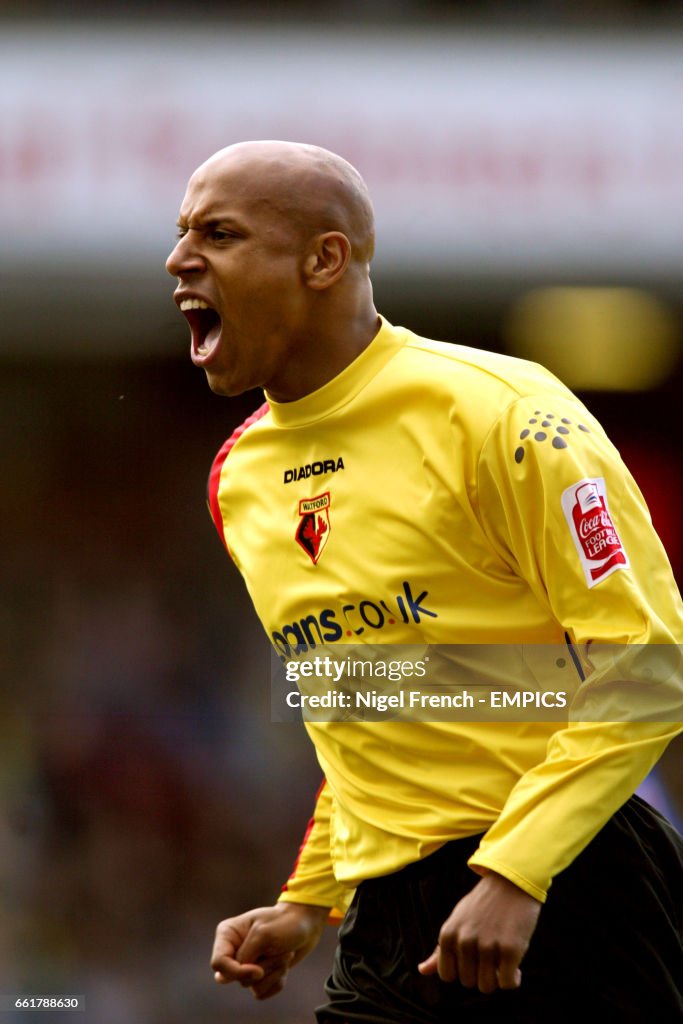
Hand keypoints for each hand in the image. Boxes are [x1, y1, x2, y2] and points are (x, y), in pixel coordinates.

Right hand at [211, 902, 329, 999]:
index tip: (258, 970)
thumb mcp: (263, 933)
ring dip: (274, 971)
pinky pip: (261, 992)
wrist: (305, 925)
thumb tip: (243, 978)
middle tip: (280, 952)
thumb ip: (246, 956)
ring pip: (251, 986)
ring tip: (285, 954)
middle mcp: (232, 951)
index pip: (218, 964)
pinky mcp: (258, 977)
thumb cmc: (284, 922)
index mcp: (227, 934)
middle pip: (235, 977)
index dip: (236, 971)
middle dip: (262, 968)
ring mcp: (245, 965)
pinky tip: (284, 965)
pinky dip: (277, 980)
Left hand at [418, 871, 541, 993]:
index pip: (447, 975)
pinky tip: (515, 966)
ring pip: (487, 987)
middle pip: (468, 982)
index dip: (461, 970)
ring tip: (501, 961)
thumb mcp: (457, 922)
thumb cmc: (482, 905)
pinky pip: (507, 983)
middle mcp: (464, 941)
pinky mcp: (510, 949)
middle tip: (490, 957)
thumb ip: (440, 949)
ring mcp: (487, 945)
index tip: (472, 959)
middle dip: (480, 974)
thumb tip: (422, 970)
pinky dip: (513, 980)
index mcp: (447, 934)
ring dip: (496, 979)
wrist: (511, 882)